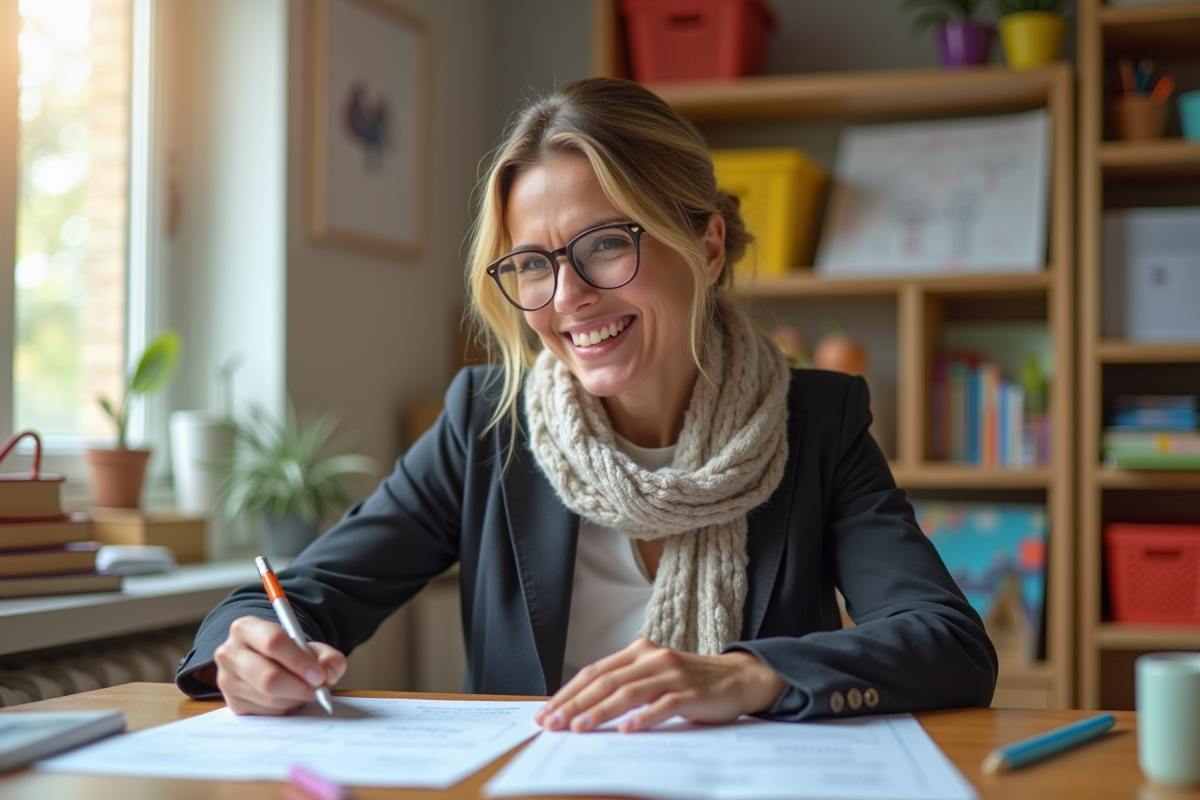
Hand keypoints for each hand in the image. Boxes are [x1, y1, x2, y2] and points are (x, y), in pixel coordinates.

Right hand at [212, 615, 346, 714]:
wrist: (265, 663)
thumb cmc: (286, 652)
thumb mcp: (308, 646)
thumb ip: (327, 656)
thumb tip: (331, 672)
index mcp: (246, 628)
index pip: (273, 642)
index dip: (299, 660)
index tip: (319, 675)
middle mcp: (230, 653)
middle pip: (267, 677)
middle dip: (299, 686)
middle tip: (318, 689)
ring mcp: (227, 680)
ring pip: (269, 697)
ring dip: (295, 698)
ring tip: (304, 690)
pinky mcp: (233, 703)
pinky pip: (266, 712)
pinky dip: (285, 708)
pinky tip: (289, 697)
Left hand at [532, 638, 785, 732]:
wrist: (739, 677)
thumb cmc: (690, 682)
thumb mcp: (654, 676)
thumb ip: (625, 685)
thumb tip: (582, 709)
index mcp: (638, 653)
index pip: (595, 672)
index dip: (568, 692)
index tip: (546, 712)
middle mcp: (652, 659)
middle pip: (605, 681)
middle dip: (575, 704)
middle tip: (552, 724)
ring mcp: (671, 675)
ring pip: (628, 693)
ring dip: (600, 712)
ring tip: (579, 728)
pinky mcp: (690, 693)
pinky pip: (663, 705)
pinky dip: (643, 718)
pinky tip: (626, 730)